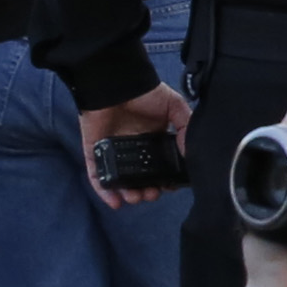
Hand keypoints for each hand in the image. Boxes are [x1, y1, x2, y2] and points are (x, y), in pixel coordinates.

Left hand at [75, 82, 189, 212]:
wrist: (116, 84)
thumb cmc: (146, 93)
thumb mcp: (175, 106)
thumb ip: (186, 126)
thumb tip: (192, 154)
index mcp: (152, 139)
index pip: (159, 165)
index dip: (165, 178)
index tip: (171, 186)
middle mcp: (133, 147)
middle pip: (140, 177)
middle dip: (148, 189)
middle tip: (153, 193)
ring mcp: (113, 151)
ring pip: (120, 180)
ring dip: (129, 193)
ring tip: (136, 198)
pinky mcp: (95, 152)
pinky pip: (97, 175)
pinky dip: (104, 190)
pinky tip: (115, 202)